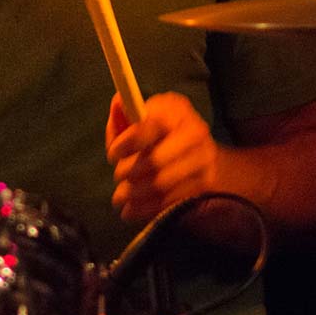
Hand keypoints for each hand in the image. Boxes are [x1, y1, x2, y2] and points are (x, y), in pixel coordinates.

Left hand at [105, 92, 217, 222]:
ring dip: (135, 193)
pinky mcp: (204, 183)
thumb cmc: (157, 131)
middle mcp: (195, 132)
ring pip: (162, 183)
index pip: (151, 126)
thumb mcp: (140, 117)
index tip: (111, 154)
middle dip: (130, 171)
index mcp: (176, 110)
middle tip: (117, 176)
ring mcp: (204, 159)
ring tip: (120, 196)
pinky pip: (171, 200)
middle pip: (156, 160)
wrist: (196, 149)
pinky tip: (131, 209)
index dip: (127, 143)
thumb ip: (124, 115)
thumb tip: (117, 104)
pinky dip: (147, 208)